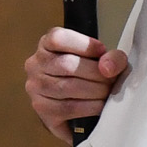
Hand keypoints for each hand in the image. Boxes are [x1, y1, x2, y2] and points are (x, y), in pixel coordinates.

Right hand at [25, 27, 129, 143]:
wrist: (71, 103)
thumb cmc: (84, 76)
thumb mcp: (99, 59)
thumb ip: (111, 58)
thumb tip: (108, 67)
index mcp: (46, 45)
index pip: (58, 38)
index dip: (85, 45)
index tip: (102, 52)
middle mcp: (35, 64)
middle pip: (67, 65)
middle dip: (96, 74)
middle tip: (111, 80)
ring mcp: (35, 87)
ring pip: (67, 87)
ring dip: (95, 91)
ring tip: (106, 92)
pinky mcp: (41, 108)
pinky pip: (68, 107)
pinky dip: (89, 107)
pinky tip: (99, 105)